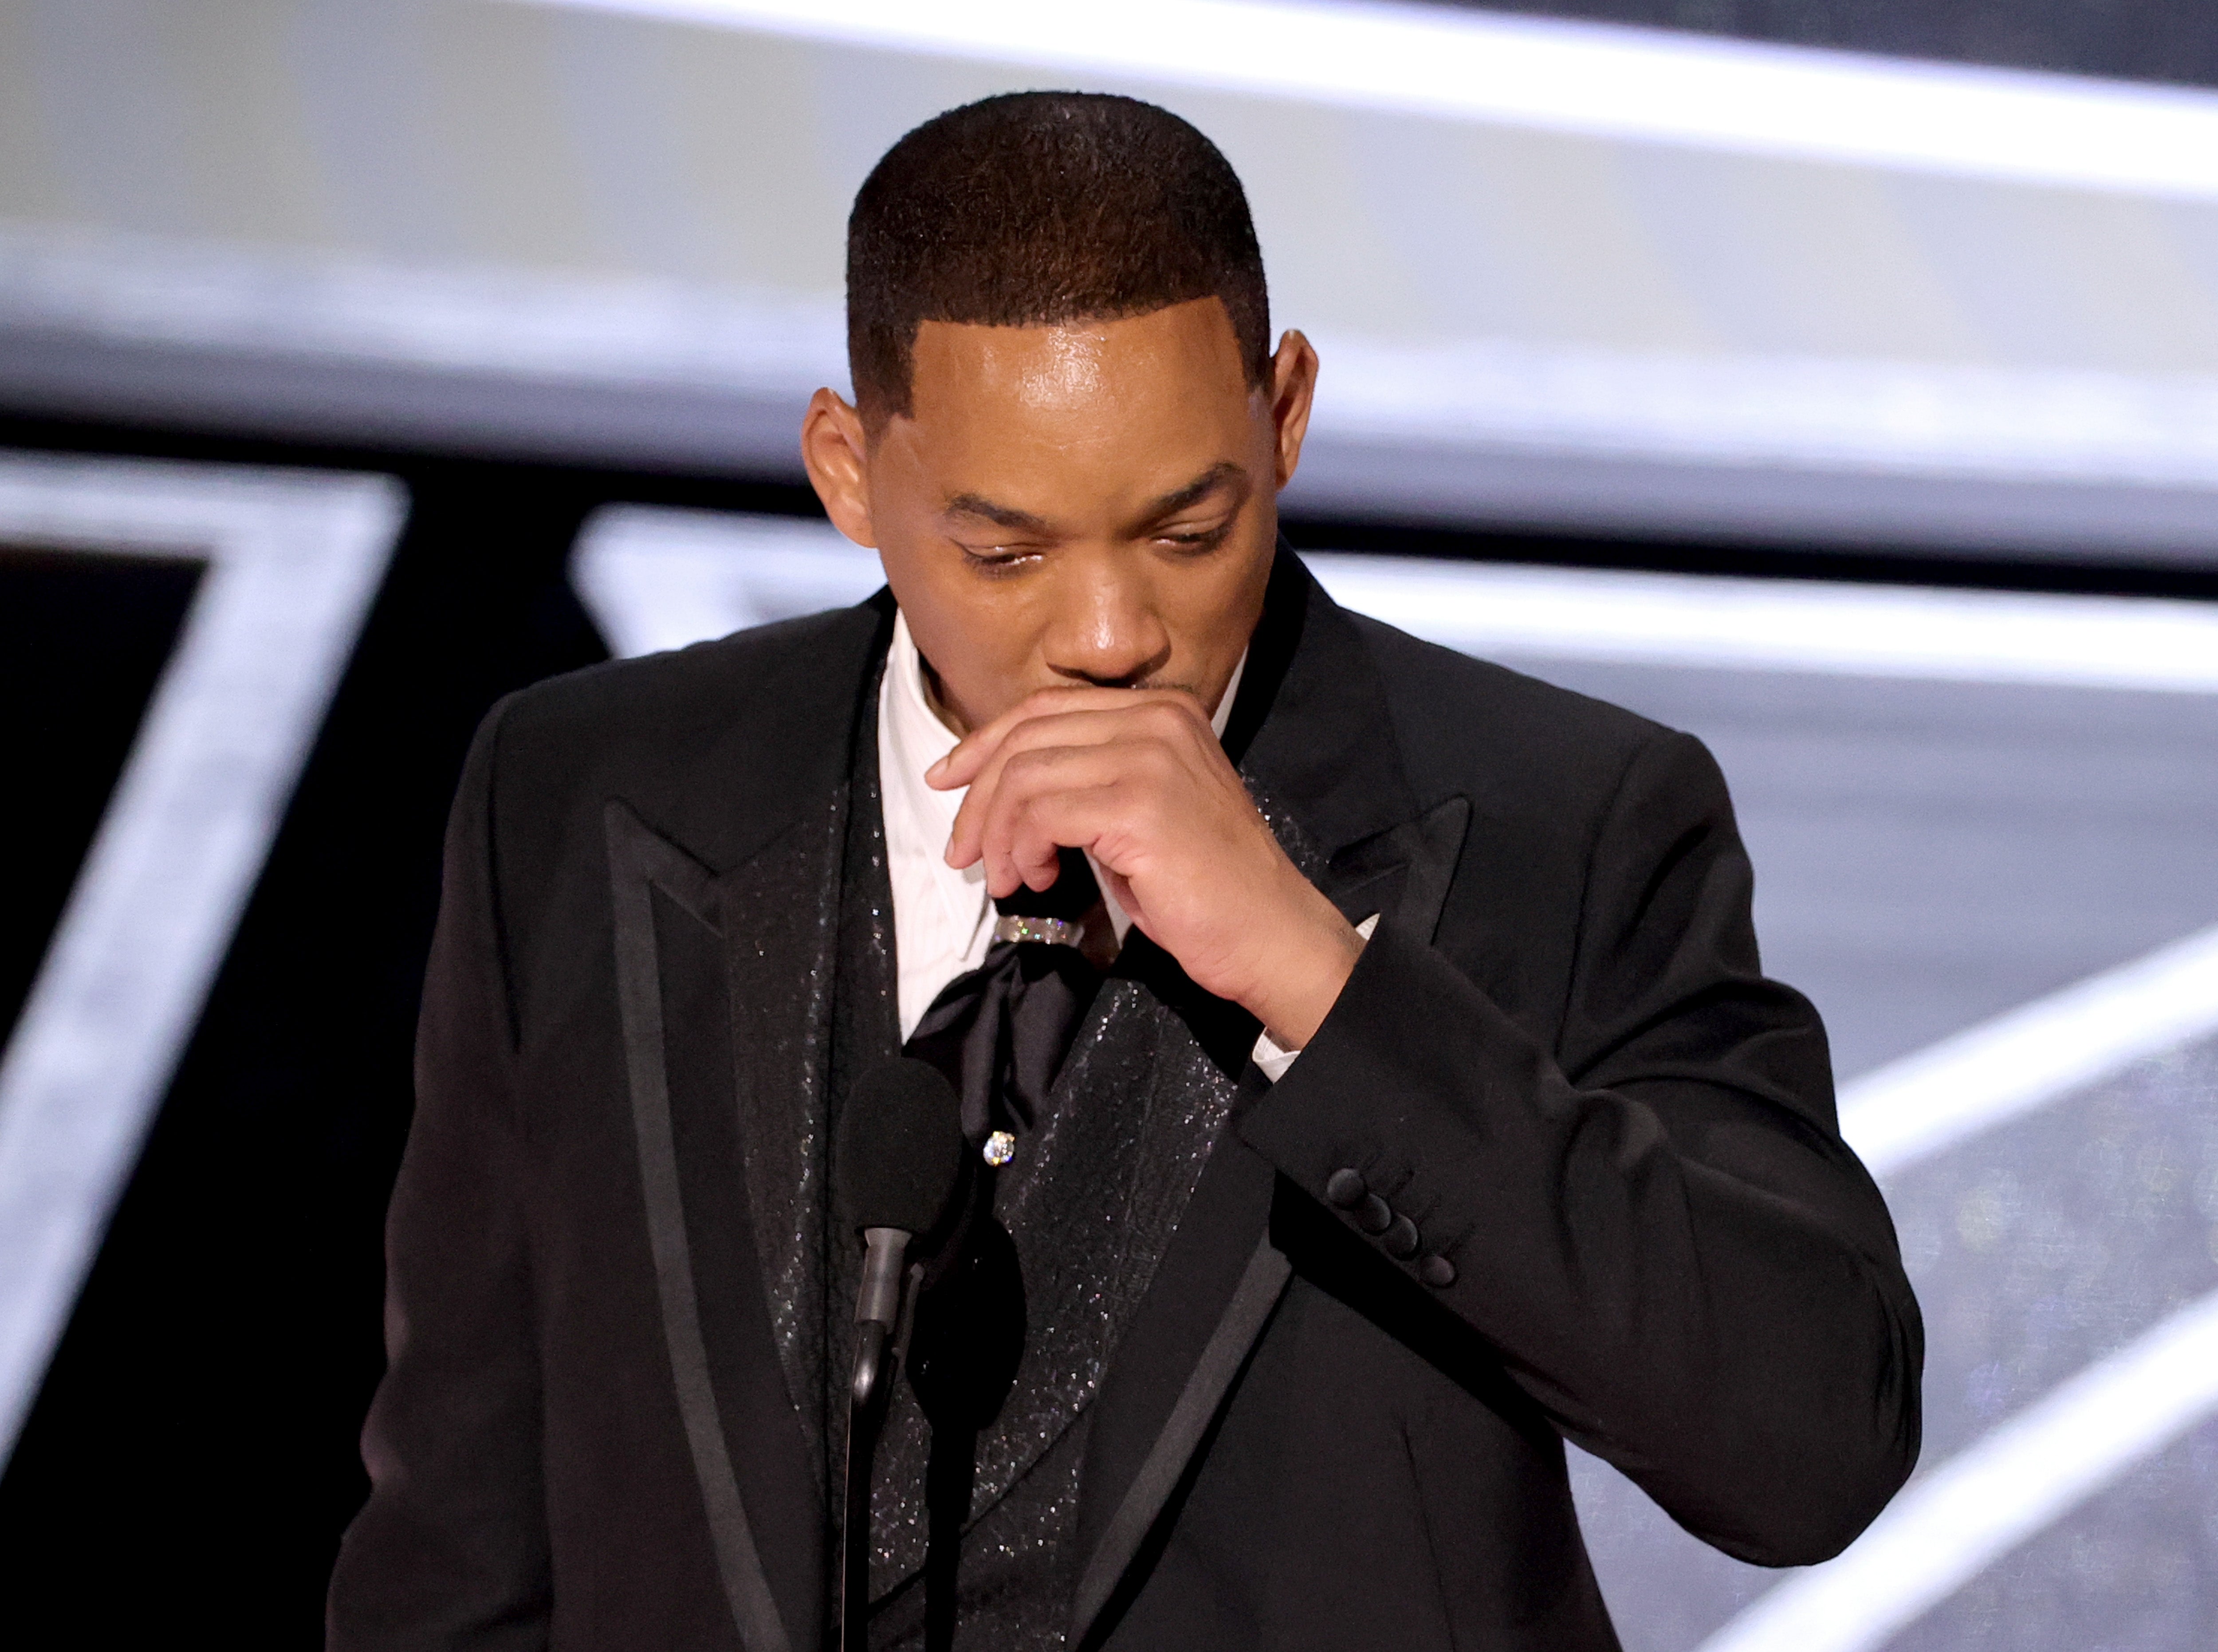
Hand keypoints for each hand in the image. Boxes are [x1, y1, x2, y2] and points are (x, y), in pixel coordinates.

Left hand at [930, 686, 1363, 1048]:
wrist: (1271, 933)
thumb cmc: (1205, 886)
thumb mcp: (1142, 809)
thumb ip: (1089, 779)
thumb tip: (1005, 787)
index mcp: (1162, 710)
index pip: (1047, 707)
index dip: (986, 742)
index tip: (949, 780)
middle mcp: (1157, 719)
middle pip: (1027, 736)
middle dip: (979, 796)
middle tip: (964, 850)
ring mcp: (1150, 757)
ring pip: (1025, 775)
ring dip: (999, 833)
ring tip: (1008, 877)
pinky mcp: (1139, 804)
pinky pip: (1041, 813)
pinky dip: (1021, 849)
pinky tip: (1036, 878)